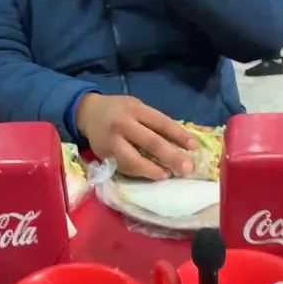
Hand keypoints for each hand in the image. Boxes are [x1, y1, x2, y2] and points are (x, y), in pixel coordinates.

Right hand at [75, 94, 196, 179]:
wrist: (88, 113)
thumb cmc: (119, 110)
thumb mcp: (137, 108)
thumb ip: (153, 122)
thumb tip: (179, 143)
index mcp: (135, 109)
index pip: (161, 123)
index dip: (179, 135)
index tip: (194, 147)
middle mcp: (123, 124)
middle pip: (151, 143)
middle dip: (171, 157)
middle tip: (187, 169)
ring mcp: (112, 141)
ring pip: (134, 160)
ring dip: (153, 170)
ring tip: (167, 175)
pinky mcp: (104, 154)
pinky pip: (124, 167)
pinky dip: (139, 173)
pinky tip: (151, 175)